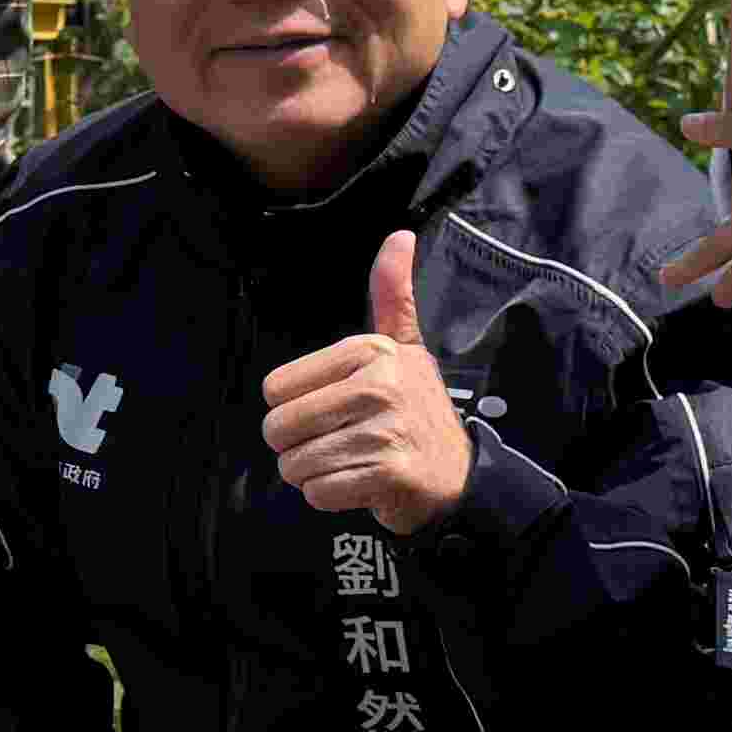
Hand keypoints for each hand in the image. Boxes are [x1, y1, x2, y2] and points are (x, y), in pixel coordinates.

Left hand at [259, 233, 471, 532]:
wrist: (456, 474)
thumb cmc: (417, 409)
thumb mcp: (403, 347)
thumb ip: (391, 295)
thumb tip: (399, 235)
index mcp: (369, 351)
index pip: (275, 388)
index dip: (292, 407)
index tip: (330, 409)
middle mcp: (377, 385)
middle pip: (279, 427)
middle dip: (296, 446)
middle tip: (333, 442)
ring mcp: (383, 431)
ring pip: (296, 464)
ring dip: (313, 473)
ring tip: (347, 462)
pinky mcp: (387, 475)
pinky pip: (319, 492)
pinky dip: (330, 496)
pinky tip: (358, 483)